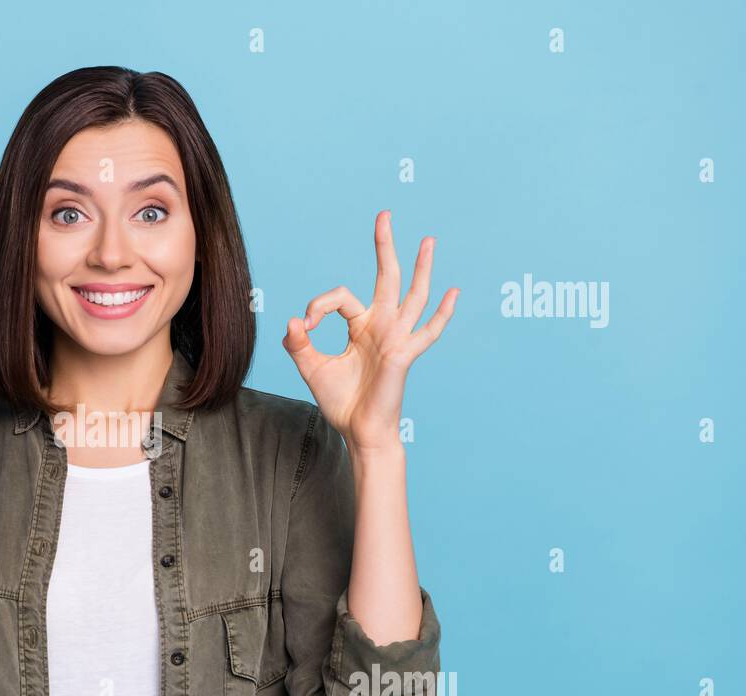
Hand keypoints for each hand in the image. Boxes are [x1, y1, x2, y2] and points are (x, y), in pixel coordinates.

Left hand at [282, 210, 456, 452]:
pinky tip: (453, 293)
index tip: (304, 324)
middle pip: (386, 277)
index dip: (318, 305)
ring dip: (420, 267)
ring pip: (412, 295)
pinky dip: (442, 314)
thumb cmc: (341, 401)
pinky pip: (427, 331)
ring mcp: (396, 337)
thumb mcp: (312, 368)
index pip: (340, 298)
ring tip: (427, 240)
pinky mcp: (404, 354)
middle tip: (384, 214)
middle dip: (384, 246)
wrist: (359, 430)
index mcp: (360, 326)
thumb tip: (292, 320)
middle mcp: (381, 326)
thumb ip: (298, 344)